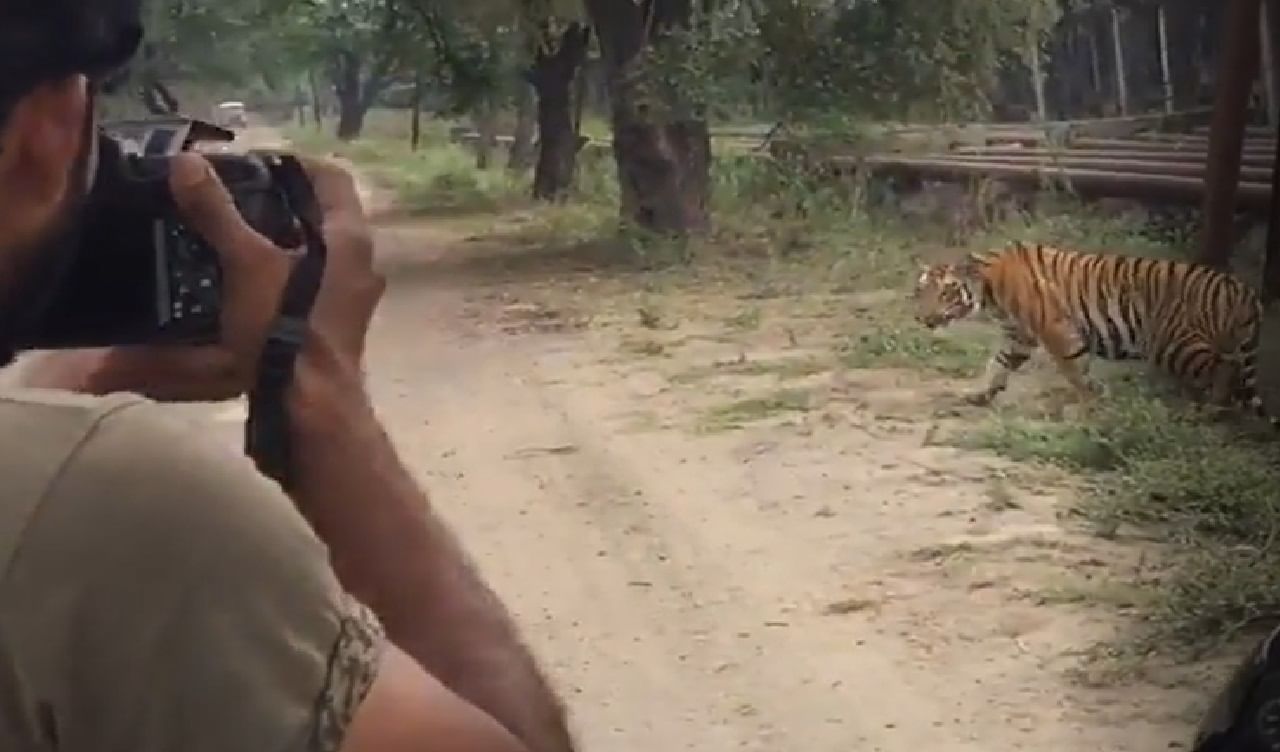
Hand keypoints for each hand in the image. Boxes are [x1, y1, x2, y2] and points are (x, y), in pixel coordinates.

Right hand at [15, 152, 384, 401]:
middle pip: (319, 215)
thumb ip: (218, 213)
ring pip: (312, 253)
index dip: (290, 161)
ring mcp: (349, 299)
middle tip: (226, 196)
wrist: (308, 410)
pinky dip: (275, 275)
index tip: (246, 161)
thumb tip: (188, 162)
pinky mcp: (331, 328)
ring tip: (223, 234)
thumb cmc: (286, 330)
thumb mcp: (246, 265)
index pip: (330, 177)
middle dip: (275, 202)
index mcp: (351, 239)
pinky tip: (236, 281)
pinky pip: (305, 286)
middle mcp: (360, 265)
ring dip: (273, 240)